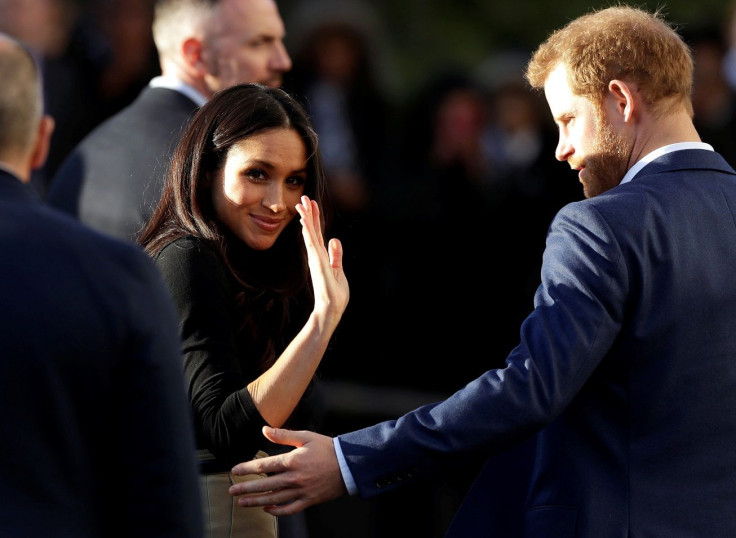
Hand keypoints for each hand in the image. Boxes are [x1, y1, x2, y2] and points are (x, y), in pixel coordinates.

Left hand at [229, 426, 346, 515]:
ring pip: (274, 499)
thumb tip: (264, 429)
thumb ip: (283, 435)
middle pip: (265, 485)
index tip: (235, 470)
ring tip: (242, 502)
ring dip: (256, 501)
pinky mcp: (309, 500)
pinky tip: (268, 509)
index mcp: (292, 461)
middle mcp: (294, 478)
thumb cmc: (327, 448)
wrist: (348, 465)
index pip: (264, 466)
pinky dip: (277, 511)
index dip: (247, 469)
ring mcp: (301, 491)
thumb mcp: (305, 437)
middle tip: (231, 490)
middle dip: (246, 488)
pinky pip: (290, 509)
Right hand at [296, 196, 348, 322]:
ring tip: (302, 203)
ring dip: (306, 218)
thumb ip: (336, 254)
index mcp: (322, 256)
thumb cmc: (335, 293)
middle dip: (309, 213)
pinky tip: (305, 221)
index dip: (315, 218)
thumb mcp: (338, 269)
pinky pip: (312, 244)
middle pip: (312, 230)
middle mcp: (317, 255)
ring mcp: (316, 258)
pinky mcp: (317, 263)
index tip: (312, 204)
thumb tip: (335, 239)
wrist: (331, 308)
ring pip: (310, 234)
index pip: (318, 233)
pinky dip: (308, 232)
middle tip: (304, 197)